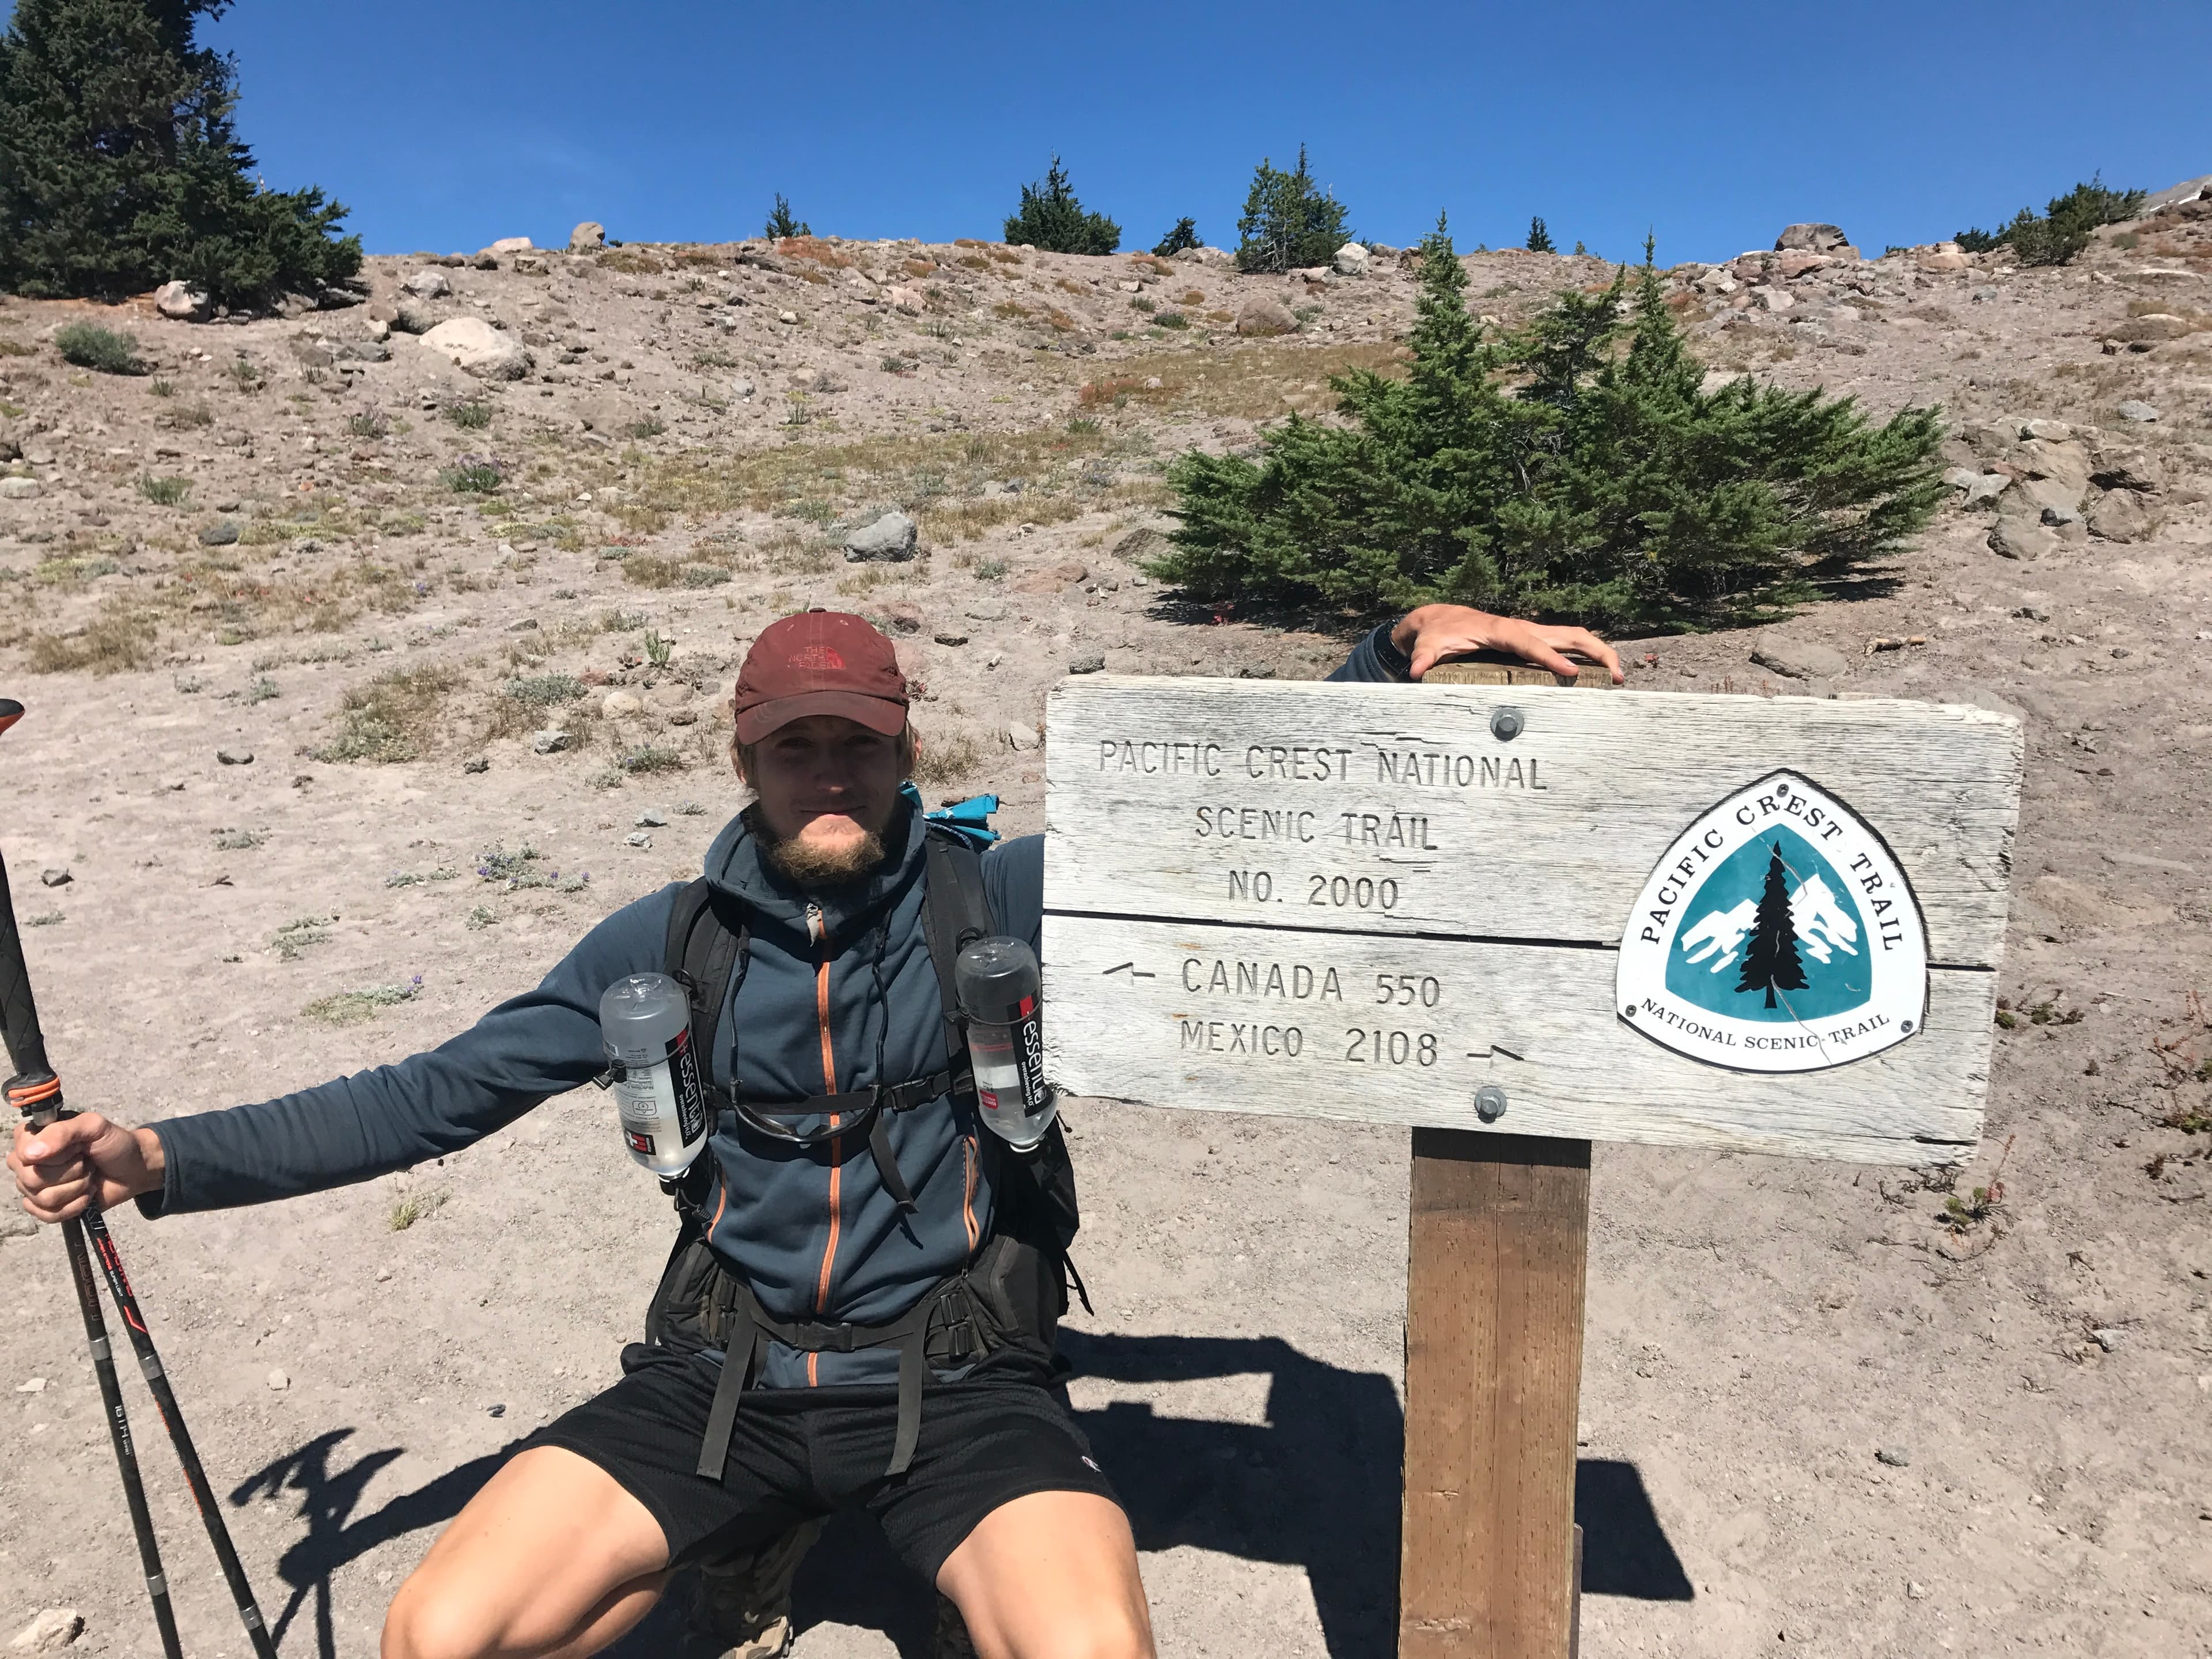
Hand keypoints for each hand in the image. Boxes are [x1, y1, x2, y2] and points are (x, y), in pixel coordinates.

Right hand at [9, 1112, 164, 1222]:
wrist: (132, 1169)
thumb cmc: (112, 1143)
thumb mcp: (93, 1126)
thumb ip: (62, 1132)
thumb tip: (30, 1154)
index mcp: (31, 1137)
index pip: (25, 1154)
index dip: (57, 1155)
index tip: (78, 1147)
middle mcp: (25, 1163)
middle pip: (32, 1179)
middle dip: (71, 1172)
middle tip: (86, 1163)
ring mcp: (32, 1187)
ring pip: (43, 1198)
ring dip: (77, 1188)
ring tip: (88, 1176)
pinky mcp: (45, 1208)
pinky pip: (49, 1215)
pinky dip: (75, 1206)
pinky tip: (86, 1194)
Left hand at [1392, 605, 1624, 683]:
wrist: (1440, 619)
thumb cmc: (1437, 632)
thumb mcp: (1427, 644)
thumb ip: (1423, 658)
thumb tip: (1416, 670)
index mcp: (1501, 630)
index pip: (1530, 644)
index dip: (1550, 657)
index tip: (1571, 672)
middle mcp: (1522, 628)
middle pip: (1567, 634)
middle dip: (1595, 651)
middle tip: (1618, 674)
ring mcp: (1532, 632)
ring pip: (1574, 636)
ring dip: (1599, 653)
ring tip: (1619, 677)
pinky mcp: (1534, 638)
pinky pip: (1566, 643)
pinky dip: (1587, 654)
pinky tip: (1601, 674)